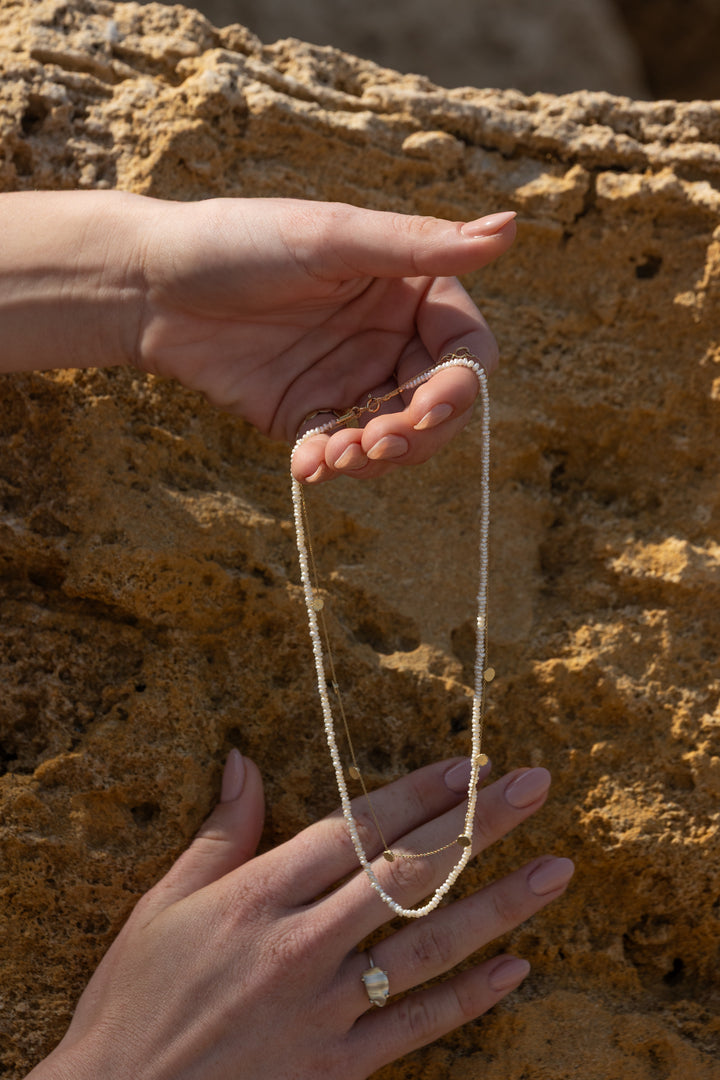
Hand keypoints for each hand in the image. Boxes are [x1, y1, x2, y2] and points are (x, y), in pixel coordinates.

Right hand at [30, 754, 572, 1079]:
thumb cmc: (134, 999)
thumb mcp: (163, 904)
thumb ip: (220, 831)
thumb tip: (244, 758)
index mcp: (259, 895)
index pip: (358, 828)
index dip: (418, 792)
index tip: (468, 763)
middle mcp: (302, 945)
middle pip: (408, 872)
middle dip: (479, 824)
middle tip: (534, 785)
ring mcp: (327, 1011)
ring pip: (430, 946)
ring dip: (499, 905)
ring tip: (556, 870)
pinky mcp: (338, 1070)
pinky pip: (418, 1028)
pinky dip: (470, 998)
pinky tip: (518, 968)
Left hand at [134, 197, 515, 481]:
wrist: (149, 286)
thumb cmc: (240, 242)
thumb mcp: (332, 238)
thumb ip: (418, 246)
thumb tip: (511, 228)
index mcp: (409, 291)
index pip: (465, 351)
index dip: (459, 387)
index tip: (428, 407)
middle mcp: (388, 339)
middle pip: (437, 408)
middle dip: (414, 435)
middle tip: (373, 445)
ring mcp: (349, 381)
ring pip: (392, 439)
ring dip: (375, 457)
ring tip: (335, 456)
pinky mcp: (308, 415)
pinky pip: (338, 452)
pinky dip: (330, 465)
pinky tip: (305, 466)